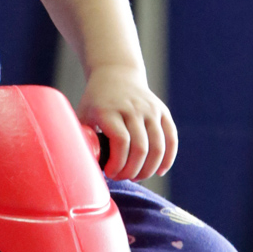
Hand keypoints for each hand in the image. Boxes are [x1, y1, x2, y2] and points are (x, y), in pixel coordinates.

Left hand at [77, 65, 177, 180]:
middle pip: (140, 147)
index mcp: (109, 110)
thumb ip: (83, 136)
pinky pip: (171, 139)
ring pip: (158, 146)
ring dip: (149, 168)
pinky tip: (159, 171)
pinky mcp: (162, 111)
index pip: (121, 141)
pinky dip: (167, 158)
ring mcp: (150, 109)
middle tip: (123, 177)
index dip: (118, 163)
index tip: (110, 172)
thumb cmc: (96, 101)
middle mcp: (132, 108)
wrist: (116, 74)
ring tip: (137, 176)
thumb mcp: (83, 113)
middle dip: (132, 170)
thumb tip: (81, 165)